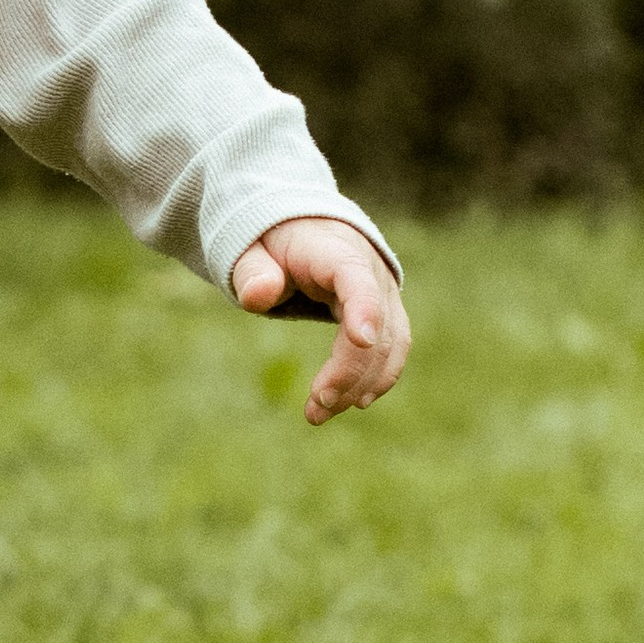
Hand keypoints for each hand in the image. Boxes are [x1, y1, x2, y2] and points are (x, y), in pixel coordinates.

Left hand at [228, 216, 410, 423]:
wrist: (305, 229)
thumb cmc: (274, 242)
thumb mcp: (252, 250)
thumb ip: (252, 271)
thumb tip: (258, 296)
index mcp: (337, 251)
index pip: (357, 279)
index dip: (363, 308)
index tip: (359, 341)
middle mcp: (372, 272)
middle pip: (377, 325)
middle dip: (349, 370)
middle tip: (315, 408)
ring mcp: (385, 294)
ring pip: (390, 343)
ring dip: (361, 383)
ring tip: (319, 413)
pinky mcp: (387, 314)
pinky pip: (392, 348)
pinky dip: (376, 378)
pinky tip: (352, 402)